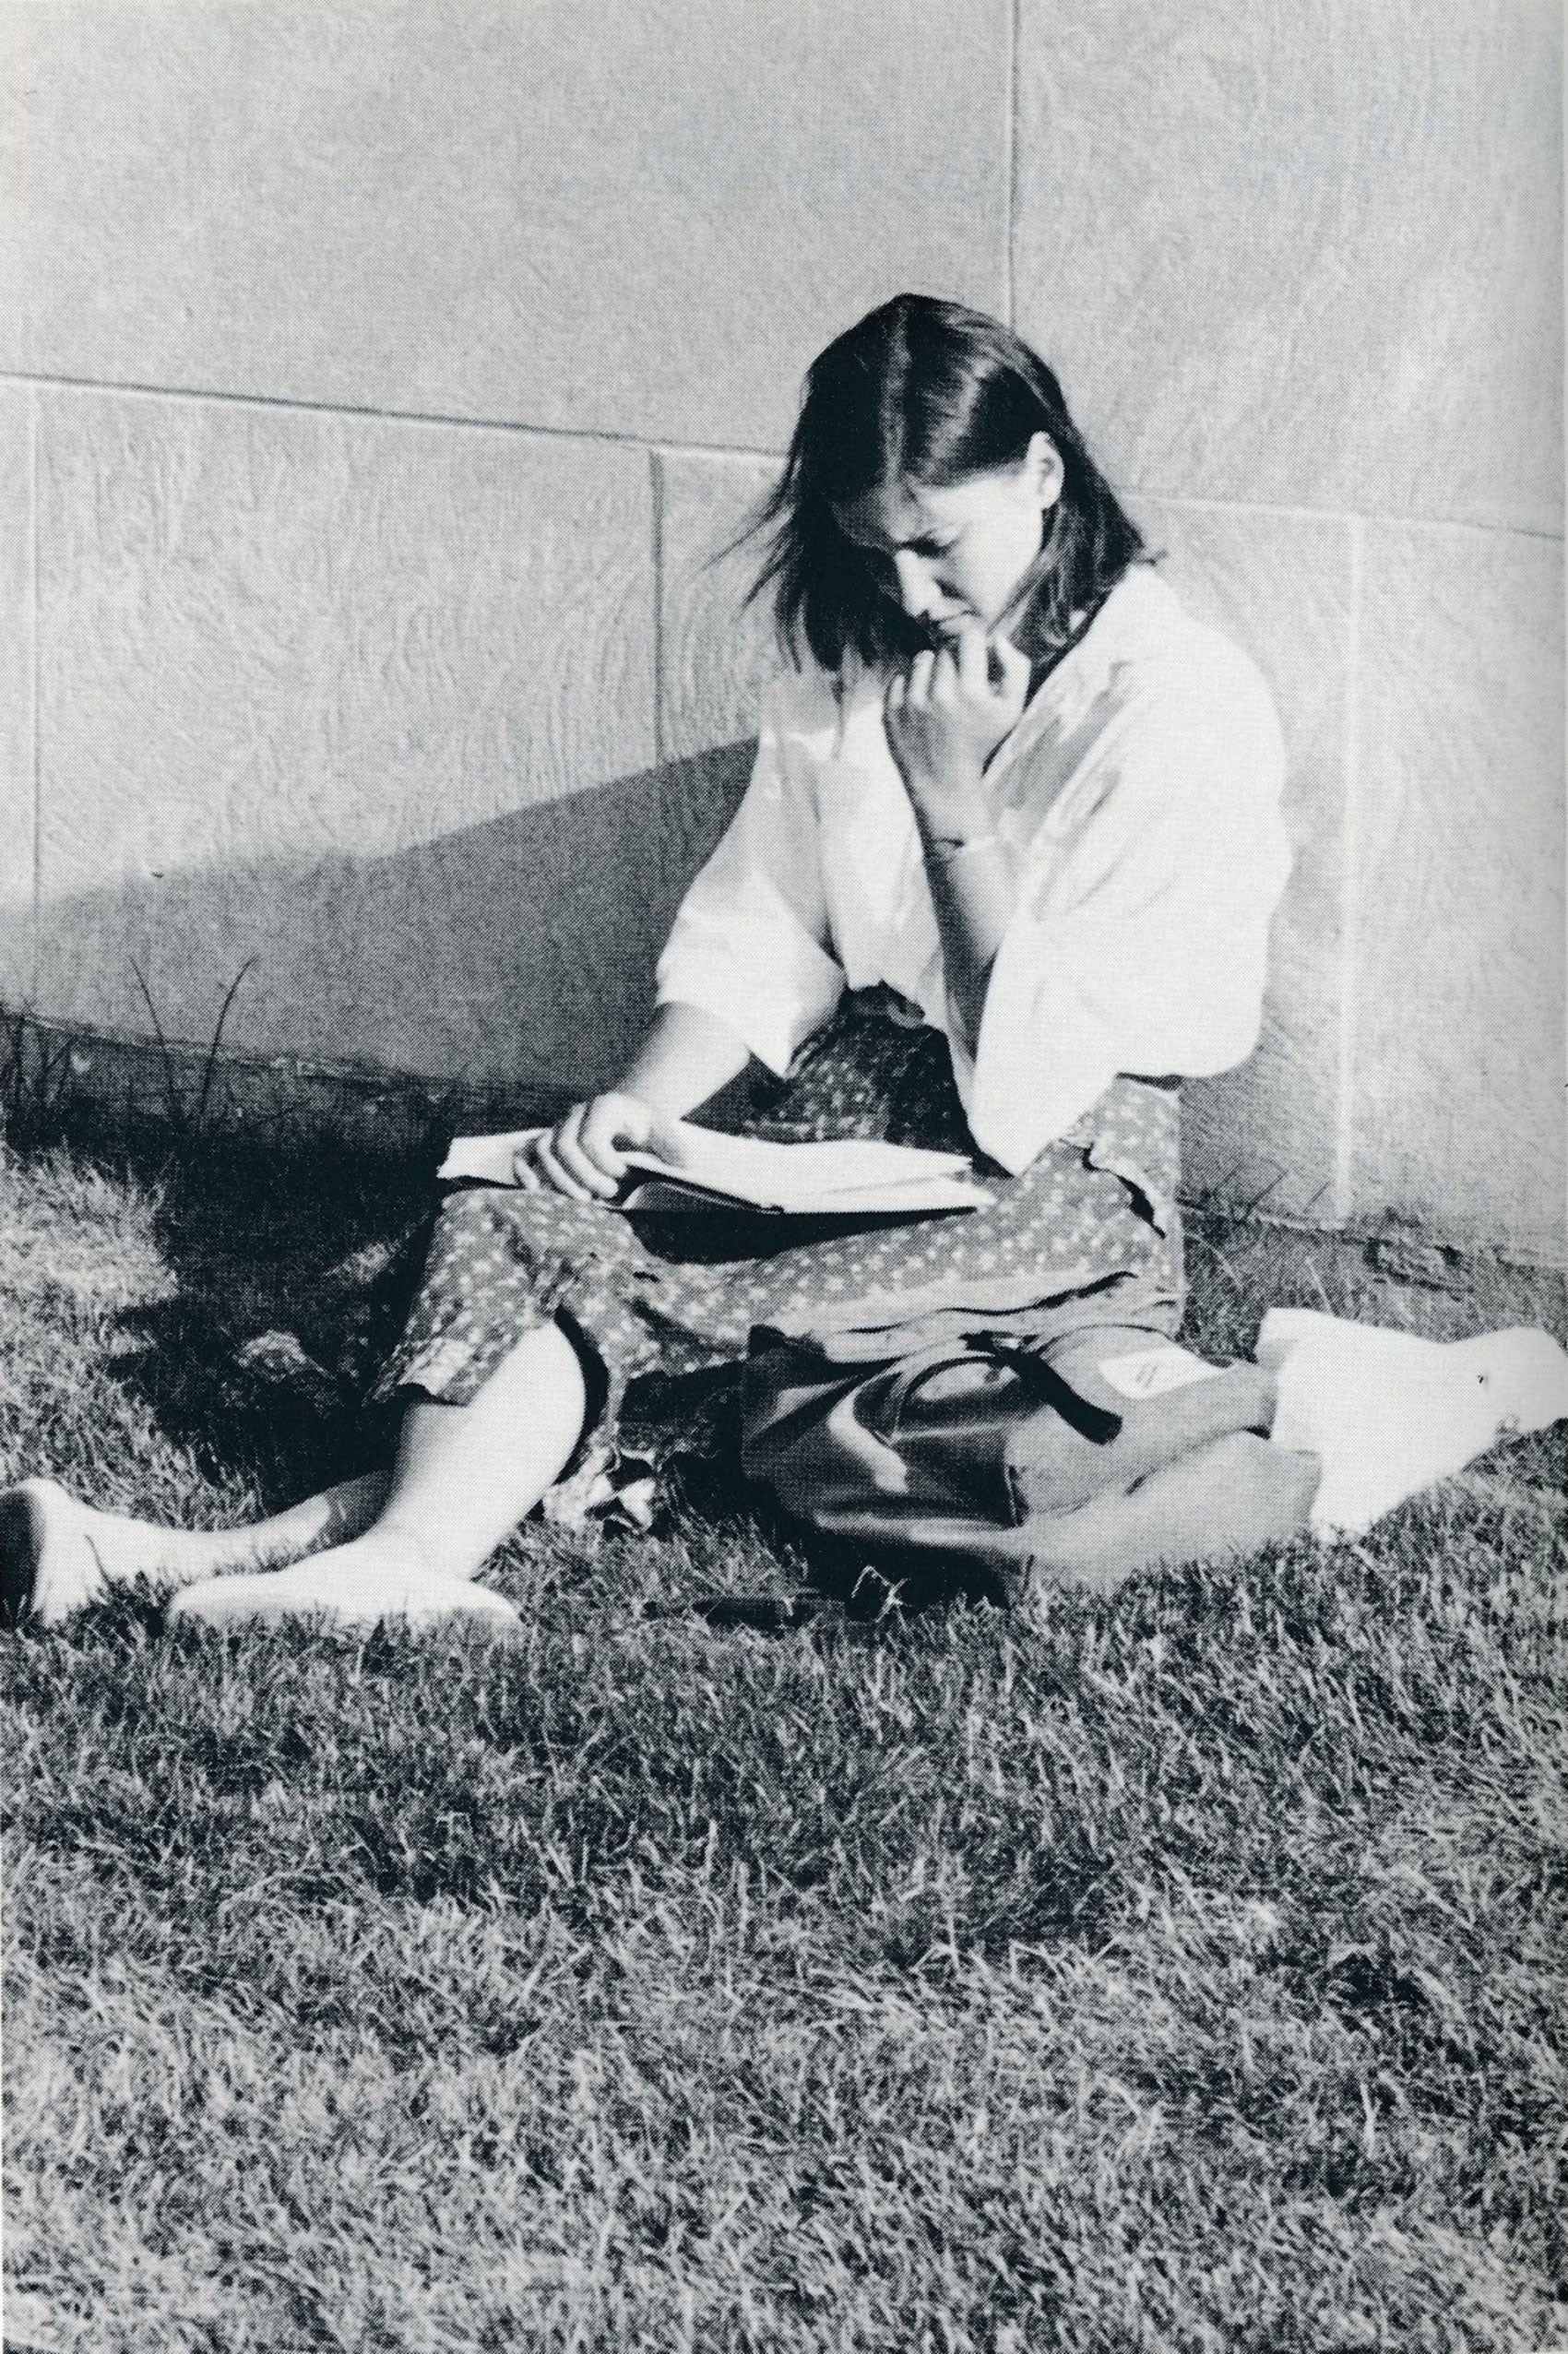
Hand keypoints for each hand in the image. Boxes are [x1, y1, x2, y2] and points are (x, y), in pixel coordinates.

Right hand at [514, 1090, 660, 1201]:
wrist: (629, 1119)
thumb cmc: (646, 1128)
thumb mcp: (663, 1131)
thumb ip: (672, 1145)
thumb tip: (685, 1164)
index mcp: (605, 1107)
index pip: (592, 1140)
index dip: (605, 1165)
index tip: (624, 1176)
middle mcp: (576, 1114)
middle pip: (564, 1147)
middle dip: (584, 1177)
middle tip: (608, 1195)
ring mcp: (558, 1127)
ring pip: (543, 1150)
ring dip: (561, 1181)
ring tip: (584, 1201)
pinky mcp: (547, 1141)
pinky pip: (525, 1152)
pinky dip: (525, 1171)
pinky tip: (535, 1192)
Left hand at [883, 622, 1030, 819]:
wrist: (944, 782)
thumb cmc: (982, 742)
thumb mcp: (1012, 710)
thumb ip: (1016, 667)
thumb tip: (997, 637)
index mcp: (971, 691)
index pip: (968, 637)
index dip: (973, 644)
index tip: (974, 659)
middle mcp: (939, 694)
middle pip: (944, 650)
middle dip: (953, 663)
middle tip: (959, 687)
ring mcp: (911, 703)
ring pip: (921, 660)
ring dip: (931, 671)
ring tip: (941, 695)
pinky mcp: (891, 711)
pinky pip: (899, 677)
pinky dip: (910, 686)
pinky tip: (922, 706)